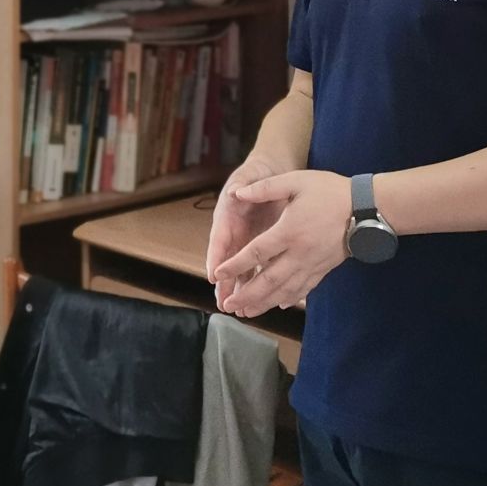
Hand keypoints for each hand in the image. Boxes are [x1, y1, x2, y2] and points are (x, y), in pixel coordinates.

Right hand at [204, 155, 286, 312]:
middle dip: (226, 285)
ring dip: (242, 290)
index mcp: (227, 216)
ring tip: (242, 311)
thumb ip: (242, 185)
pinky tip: (265, 300)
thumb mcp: (249, 176)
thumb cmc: (258, 174)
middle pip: (228, 262)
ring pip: (243, 270)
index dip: (215, 258)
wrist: (274, 173)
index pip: (219, 239)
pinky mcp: (264, 246)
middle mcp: (235, 232)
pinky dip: (261, 284)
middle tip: (224, 305)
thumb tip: (236, 191)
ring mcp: (248, 241)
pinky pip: (261, 268)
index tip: (212, 276)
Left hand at [210, 170, 353, 317]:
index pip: (257, 253)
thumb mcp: (296, 180)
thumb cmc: (330, 192)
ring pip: (285, 290)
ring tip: (246, 313)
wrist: (367, 208)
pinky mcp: (324, 269)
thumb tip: (237, 193)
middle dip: (247, 295)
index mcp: (289, 231)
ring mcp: (312, 264)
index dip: (236, 264)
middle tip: (228, 305)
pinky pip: (303, 289)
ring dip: (264, 303)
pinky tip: (278, 305)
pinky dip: (289, 299)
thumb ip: (266, 188)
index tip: (218, 274)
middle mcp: (299, 253)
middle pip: (268, 280)